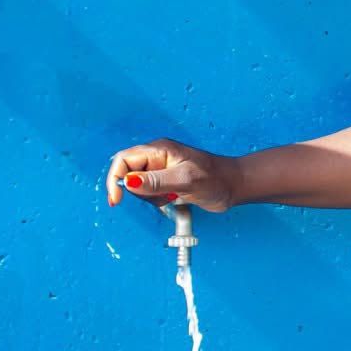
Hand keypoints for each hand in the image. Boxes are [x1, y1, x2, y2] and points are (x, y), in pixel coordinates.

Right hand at [104, 138, 239, 211]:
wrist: (234, 186)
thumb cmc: (216, 178)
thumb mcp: (185, 180)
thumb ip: (156, 181)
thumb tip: (130, 181)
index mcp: (158, 150)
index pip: (123, 160)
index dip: (116, 178)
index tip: (117, 198)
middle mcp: (157, 158)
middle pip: (128, 174)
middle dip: (138, 191)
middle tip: (161, 195)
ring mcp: (161, 170)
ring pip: (139, 187)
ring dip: (151, 197)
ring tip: (172, 195)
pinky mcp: (167, 182)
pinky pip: (151, 193)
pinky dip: (158, 200)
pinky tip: (175, 198)